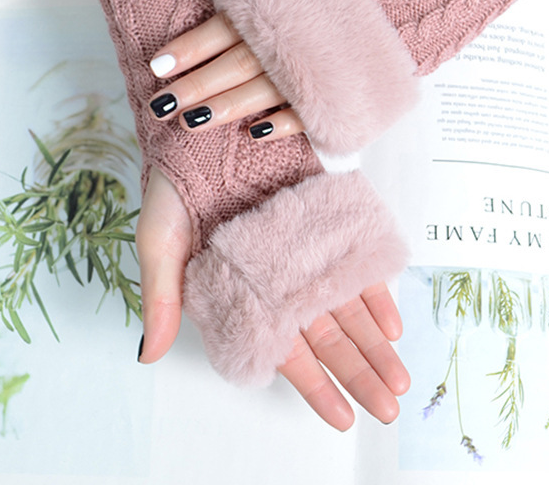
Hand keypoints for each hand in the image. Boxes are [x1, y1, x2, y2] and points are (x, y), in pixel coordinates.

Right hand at [137, 167, 409, 429]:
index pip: (285, 353)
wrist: (207, 131)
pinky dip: (375, 294)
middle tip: (387, 411)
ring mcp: (308, 255)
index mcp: (245, 296)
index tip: (342, 418)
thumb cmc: (177, 189)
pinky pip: (357, 264)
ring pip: (348, 310)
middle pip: (328, 340)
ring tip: (399, 381)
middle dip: (359, 376)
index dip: (314, 388)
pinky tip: (392, 324)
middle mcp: (282, 282)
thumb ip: (161, 297)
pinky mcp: (326, 222)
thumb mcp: (160, 242)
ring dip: (375, 346)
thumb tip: (148, 355)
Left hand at [146, 0, 331, 142]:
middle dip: (194, 86)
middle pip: (232, 66)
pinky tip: (254, 134)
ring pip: (260, 94)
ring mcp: (313, 70)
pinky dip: (280, 125)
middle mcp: (288, 40)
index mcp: (274, 5)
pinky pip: (306, 114)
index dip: (186, 48)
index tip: (157, 66)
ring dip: (225, 109)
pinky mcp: (338, 92)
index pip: (221, 29)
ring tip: (192, 123)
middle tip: (161, 105)